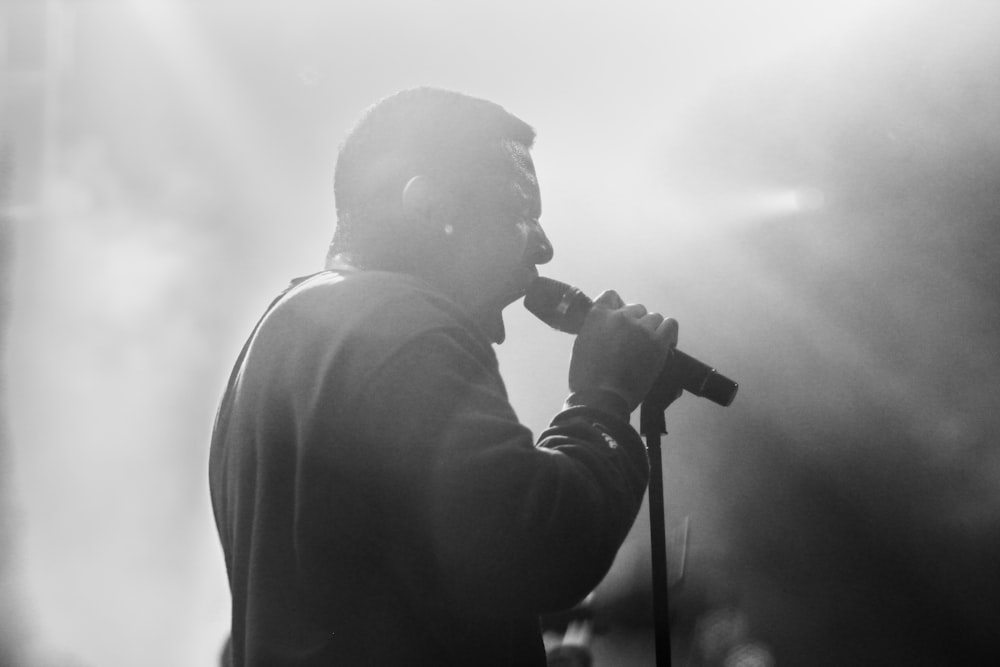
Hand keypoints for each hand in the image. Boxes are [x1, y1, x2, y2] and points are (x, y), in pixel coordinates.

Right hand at [568, 290, 677, 411]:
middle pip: (636, 309)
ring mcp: (641, 328)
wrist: (602, 398)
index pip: (611, 296)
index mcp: (598, 315)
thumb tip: (607, 331)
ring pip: (654, 317)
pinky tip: (665, 344)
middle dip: (635, 322)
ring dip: (651, 329)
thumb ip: (595, 330)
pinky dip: (668, 333)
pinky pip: (670, 325)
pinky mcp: (658, 342)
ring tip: (647, 347)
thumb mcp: (581, 346)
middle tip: (633, 342)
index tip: (620, 321)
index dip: (618, 307)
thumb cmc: (586, 378)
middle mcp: (621, 316)